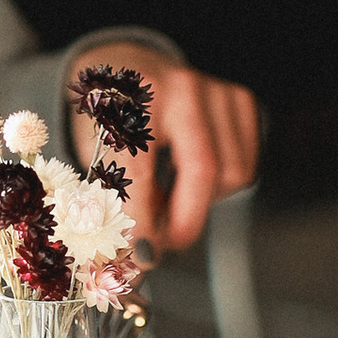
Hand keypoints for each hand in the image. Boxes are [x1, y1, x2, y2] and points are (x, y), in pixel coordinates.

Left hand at [67, 52, 258, 257]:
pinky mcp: (239, 99)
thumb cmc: (105, 117)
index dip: (142, 223)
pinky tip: (188, 176)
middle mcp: (179, 87)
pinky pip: (246, 164)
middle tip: (162, 245)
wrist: (122, 68)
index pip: (140, 171)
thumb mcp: (92, 157)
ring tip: (168, 197)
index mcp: (130, 96)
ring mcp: (215, 89)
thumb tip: (125, 268)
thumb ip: (109, 208)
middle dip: (184, 222)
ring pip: (232, 173)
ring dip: (201, 201)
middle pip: (204, 170)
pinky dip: (221, 185)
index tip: (140, 258)